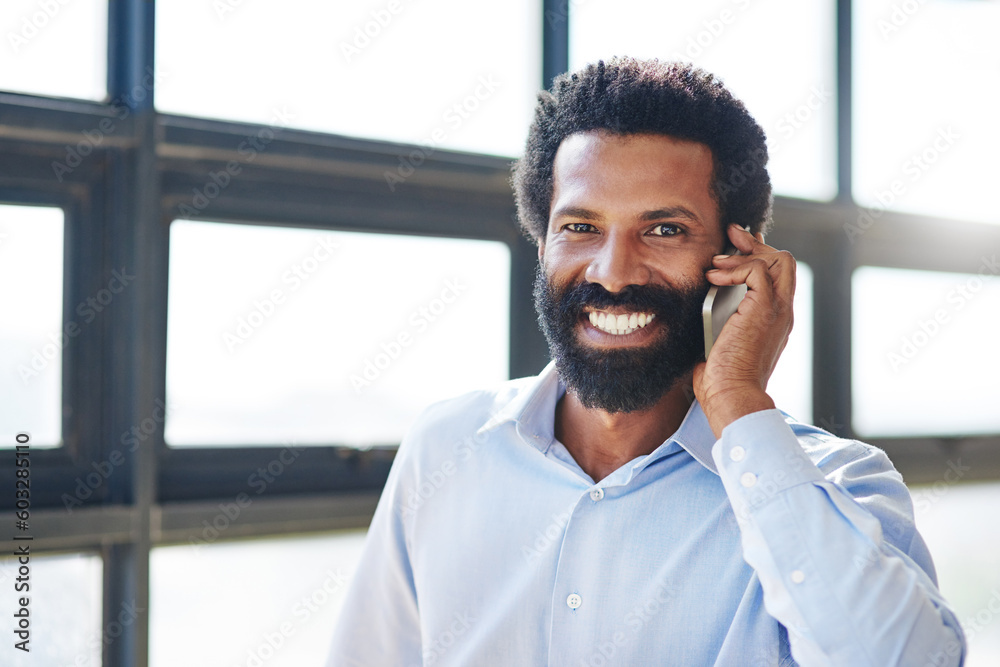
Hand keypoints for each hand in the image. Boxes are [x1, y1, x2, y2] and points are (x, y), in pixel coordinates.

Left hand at [692, 223, 795, 436]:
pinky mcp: (765, 309)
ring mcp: (777, 310)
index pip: (777, 277)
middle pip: (783, 262)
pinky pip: (758, 271)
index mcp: (774, 319)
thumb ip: (719, 321)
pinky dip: (735, 268)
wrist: (730, 395)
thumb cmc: (720, 379)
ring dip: (744, 254)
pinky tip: (714, 278)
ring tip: (717, 262)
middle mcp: (782, 312)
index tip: (734, 248)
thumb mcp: (719, 341)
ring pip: (779, 260)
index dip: (758, 256)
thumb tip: (700, 308)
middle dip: (756, 244)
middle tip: (731, 236)